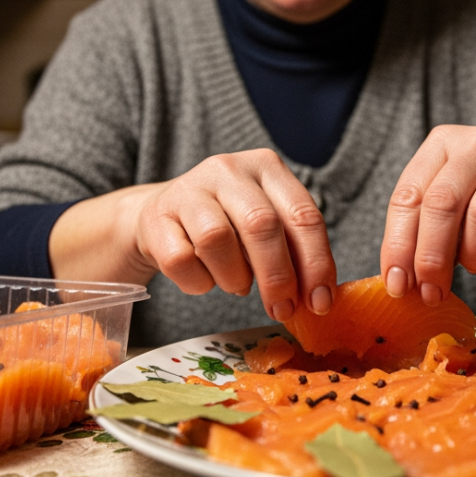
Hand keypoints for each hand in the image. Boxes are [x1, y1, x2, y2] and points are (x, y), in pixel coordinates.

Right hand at [135, 149, 336, 321]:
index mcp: (266, 167)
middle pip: (261, 224)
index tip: (319, 302)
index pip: (302, 214)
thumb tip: (318, 297)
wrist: (163, 216)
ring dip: (234, 277)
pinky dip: (198, 282)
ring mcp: (188, 189)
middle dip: (277, 276)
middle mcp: (228, 169)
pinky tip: (204, 278)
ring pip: (217, 239)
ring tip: (236, 284)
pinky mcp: (156, 216)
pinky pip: (181, 260)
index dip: (316, 263)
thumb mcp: (265, 225)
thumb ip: (292, 251)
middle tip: (282, 309)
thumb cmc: (227, 224)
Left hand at [379, 125, 475, 304]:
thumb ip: (422, 229)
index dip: (398, 245)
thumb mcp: (452, 198)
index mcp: (443, 142)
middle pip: (443, 204)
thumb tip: (400, 281)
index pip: (408, 196)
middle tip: (431, 293)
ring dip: (475, 256)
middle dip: (432, 258)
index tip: (396, 285)